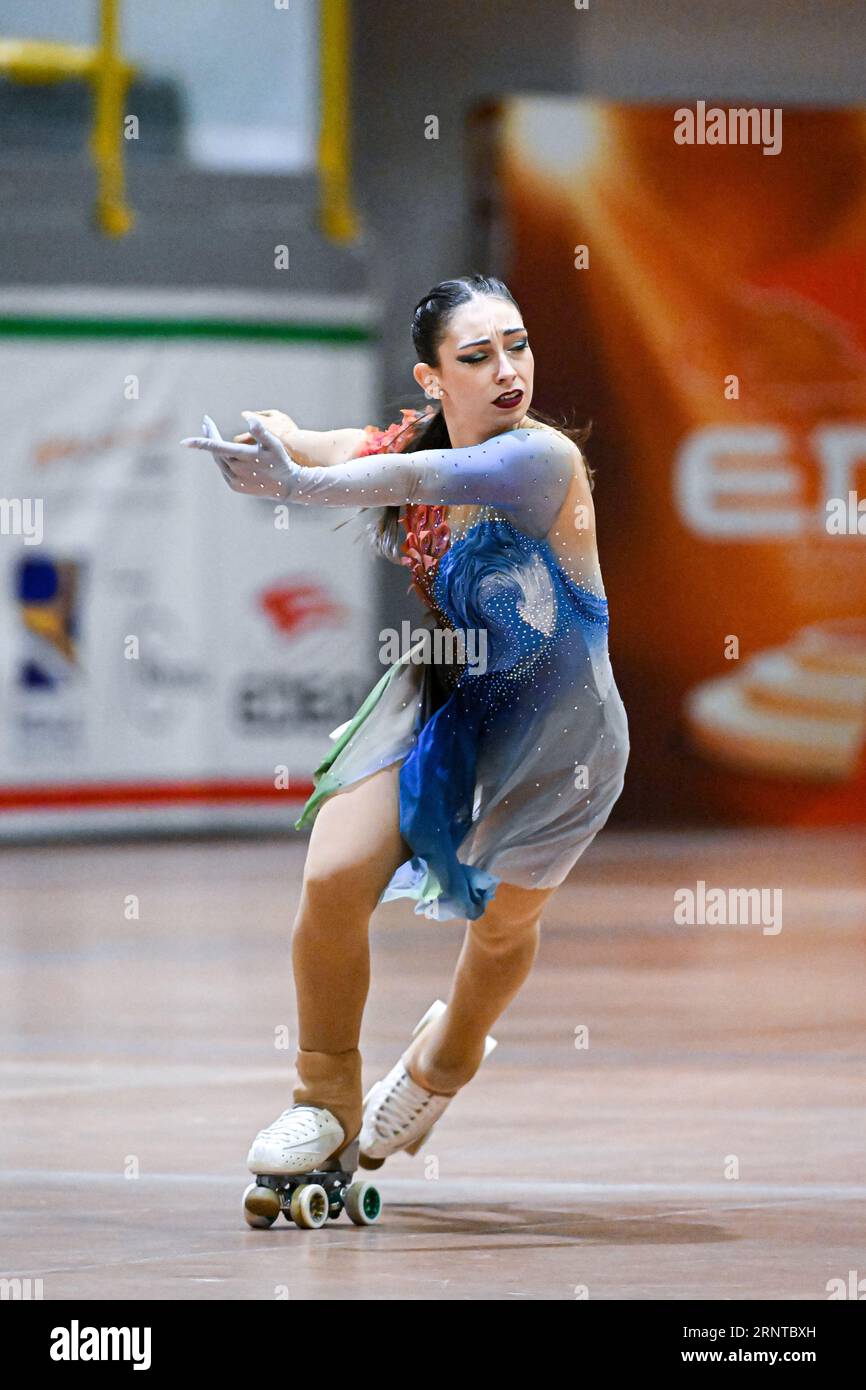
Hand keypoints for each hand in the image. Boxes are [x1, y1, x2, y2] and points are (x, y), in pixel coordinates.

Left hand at [180, 414, 298, 498]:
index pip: (216, 448)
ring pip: (218, 461)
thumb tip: (247, 417)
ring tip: (212, 435)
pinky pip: (224, 470)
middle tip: (206, 423)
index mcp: (243, 458)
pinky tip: (224, 453)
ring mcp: (234, 480)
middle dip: (210, 437)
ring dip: (214, 449)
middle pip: (216, 452)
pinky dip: (222, 460)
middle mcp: (236, 470)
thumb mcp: (274, 443)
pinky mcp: (235, 487)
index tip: (184, 442)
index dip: (200, 443)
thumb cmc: (281, 460)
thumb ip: (260, 430)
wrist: (287, 486)